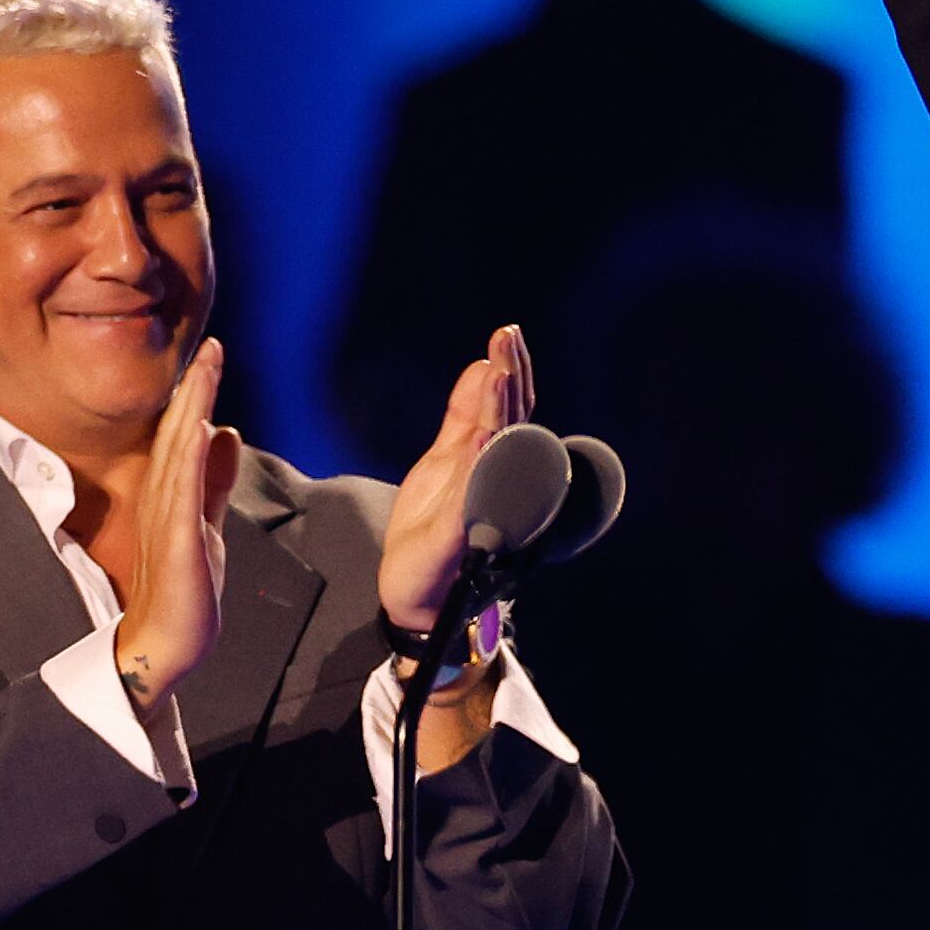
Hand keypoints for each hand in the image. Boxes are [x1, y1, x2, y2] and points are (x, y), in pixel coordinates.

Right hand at [112, 339, 238, 714]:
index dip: (197, 394)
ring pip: (179, 455)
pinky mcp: (177, 545)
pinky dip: (192, 462)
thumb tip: (225, 433)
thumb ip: (216, 481)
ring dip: (191, 412)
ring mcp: (167, 521)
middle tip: (210, 346)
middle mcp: (162, 500)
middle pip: (178, 434)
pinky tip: (201, 432)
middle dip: (195, 390)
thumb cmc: (185, 587)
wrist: (168, 641)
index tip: (212, 353)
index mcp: (170, 494)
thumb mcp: (207, 523)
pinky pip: (183, 496)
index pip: (184, 434)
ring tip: (205, 372)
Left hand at [380, 324, 533, 633]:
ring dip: (500, 413)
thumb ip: (464, 417)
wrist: (419, 596)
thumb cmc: (433, 532)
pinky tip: (483, 436)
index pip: (508, 408)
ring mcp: (484, 509)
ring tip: (500, 373)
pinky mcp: (461, 536)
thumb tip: (482, 364)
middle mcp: (496, 482)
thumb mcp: (443, 462)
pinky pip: (475, 497)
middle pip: (510, 423)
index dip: (510, 370)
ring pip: (497, 453)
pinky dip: (481, 466)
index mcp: (490, 461)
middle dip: (509, 379)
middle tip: (508, 339)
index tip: (507, 333)